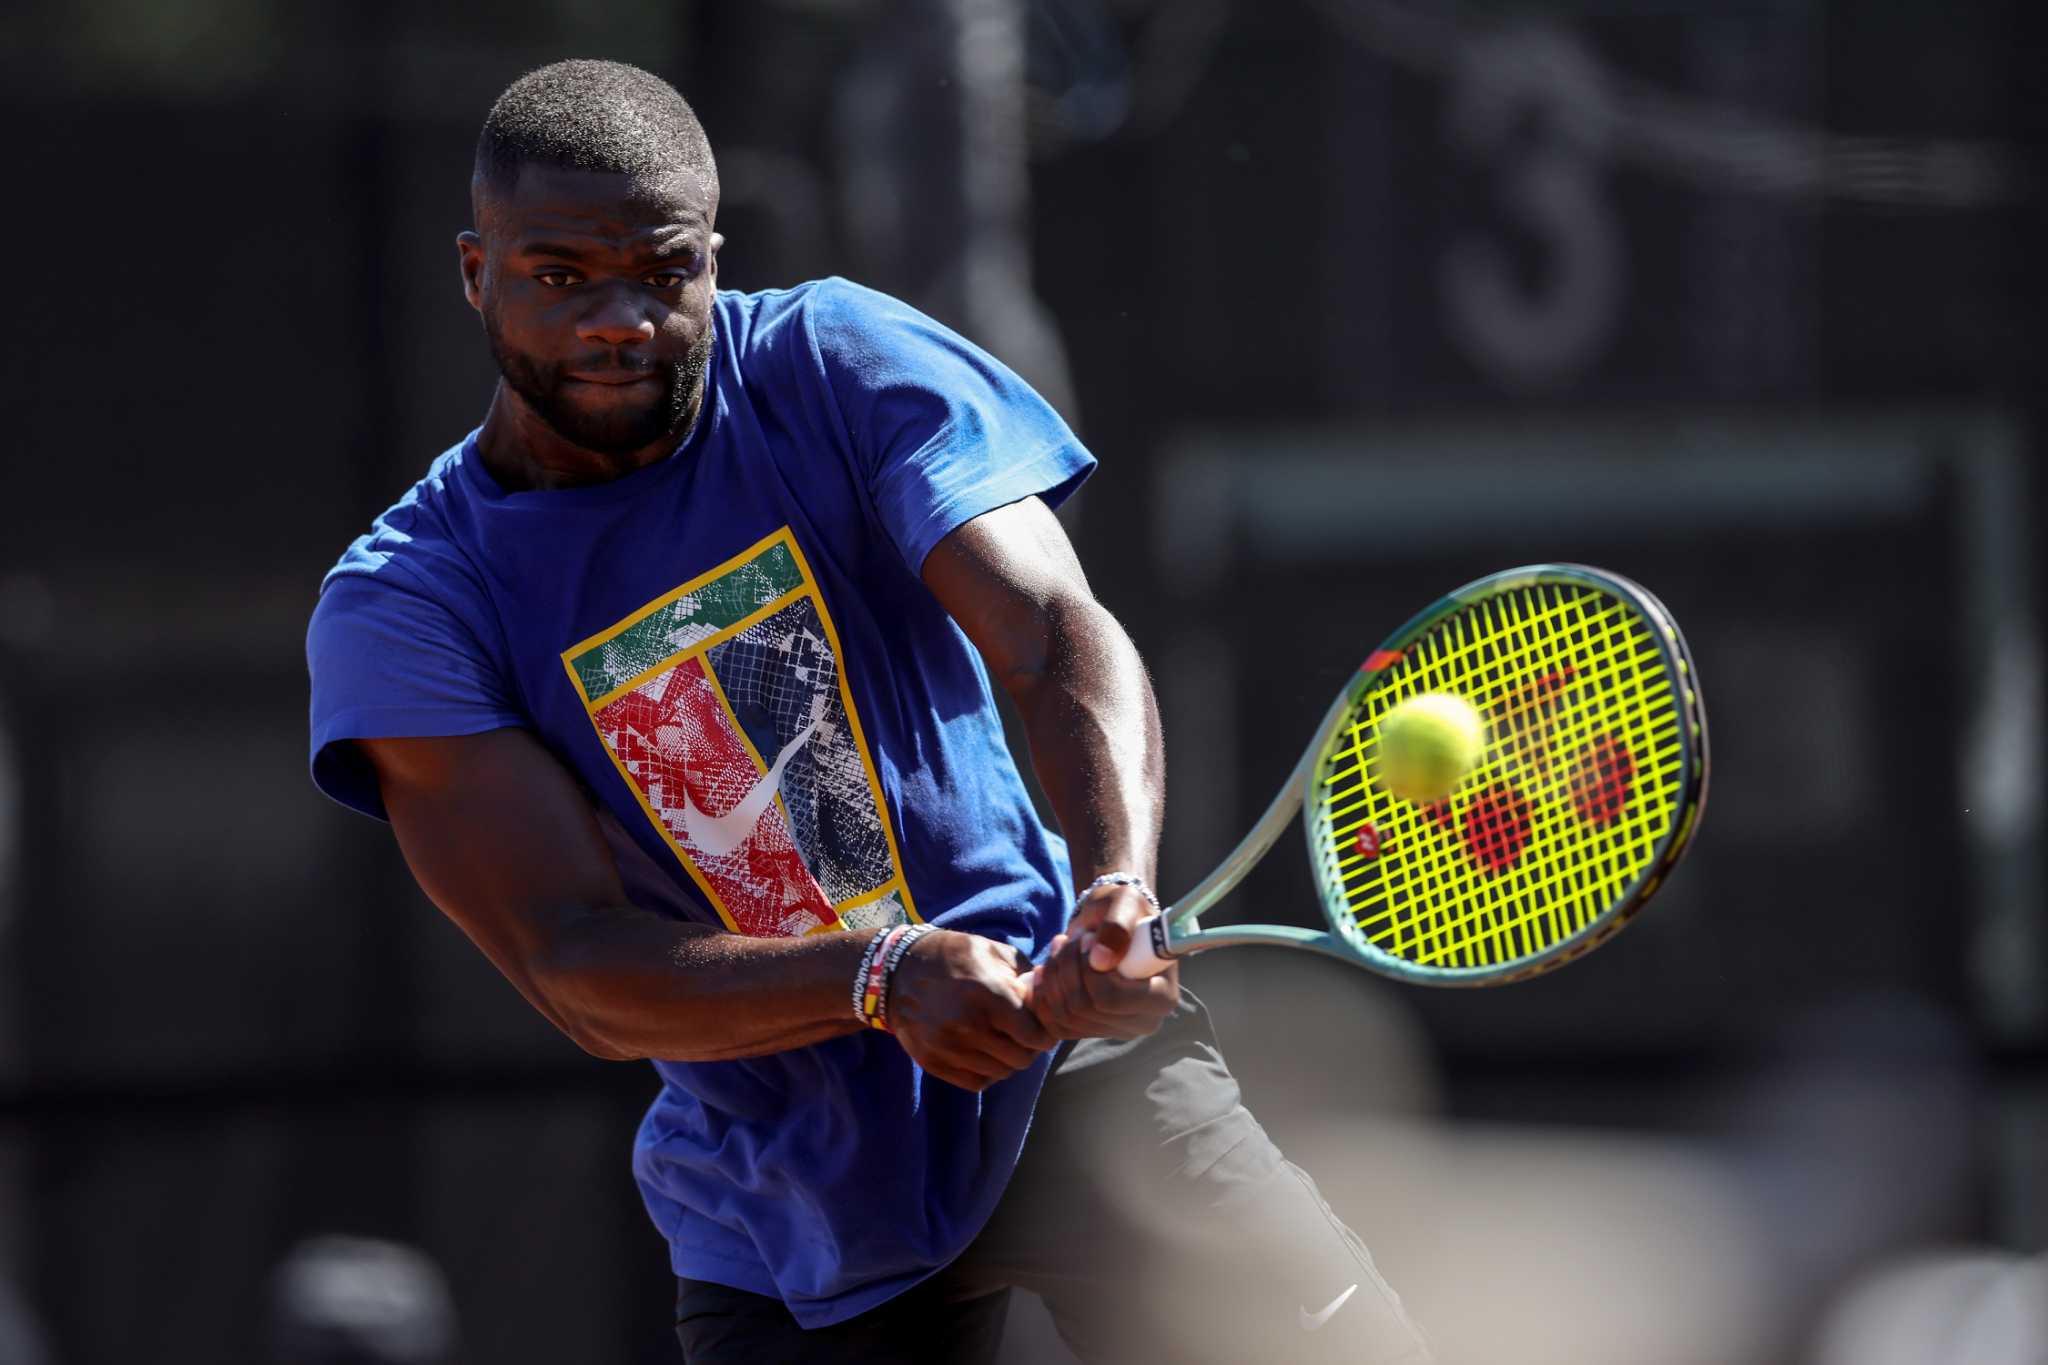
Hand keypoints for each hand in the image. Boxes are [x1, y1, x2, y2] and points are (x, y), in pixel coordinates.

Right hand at [887, 929, 1055, 1090]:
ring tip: (1002, 1042)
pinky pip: (976, 1082)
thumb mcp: (991, 951)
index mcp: (988, 994)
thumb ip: (1025, 975)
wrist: (896, 972)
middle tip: (1024, 1036)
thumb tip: (1047, 998)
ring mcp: (948, 1048)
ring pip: (1001, 1073)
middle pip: (1021, 1059)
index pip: (1035, 1036)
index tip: (1041, 1028)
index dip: (1045, 1034)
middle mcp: (969, 1026)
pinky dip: (987, 1072)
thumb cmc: (952, 957)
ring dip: (1007, 1061)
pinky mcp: (933, 1062)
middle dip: (1029, 1049)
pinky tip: (984, 1053)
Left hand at [1026, 885, 1178, 1040]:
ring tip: (1059, 947)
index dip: (1086, 970)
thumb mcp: (1125, 902)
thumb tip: (1101, 961)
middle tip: (1067, 939)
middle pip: (1084, 1009)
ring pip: (1066, 1017)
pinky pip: (1055, 1025)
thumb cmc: (1123, 910)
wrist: (1110, 923)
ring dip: (1053, 977)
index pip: (1111, 999)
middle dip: (1066, 968)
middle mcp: (1143, 1021)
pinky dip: (1043, 995)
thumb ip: (1117, 926)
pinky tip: (1048, 969)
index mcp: (1162, 997)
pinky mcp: (1091, 1032)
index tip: (1086, 939)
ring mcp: (1115, 1030)